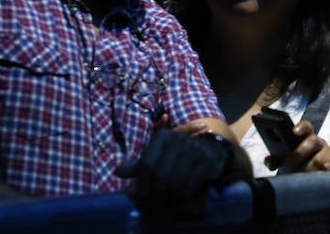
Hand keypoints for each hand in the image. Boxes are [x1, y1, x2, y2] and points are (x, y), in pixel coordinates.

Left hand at [114, 128, 236, 196]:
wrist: (212, 148)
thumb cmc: (179, 154)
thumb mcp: (159, 156)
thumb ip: (140, 165)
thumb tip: (117, 172)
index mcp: (163, 137)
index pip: (146, 164)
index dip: (142, 182)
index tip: (144, 191)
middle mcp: (178, 139)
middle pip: (159, 173)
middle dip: (157, 187)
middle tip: (159, 192)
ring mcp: (194, 148)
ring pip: (174, 179)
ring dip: (172, 190)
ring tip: (172, 191)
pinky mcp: (207, 159)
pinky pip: (190, 182)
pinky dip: (186, 190)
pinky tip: (187, 188)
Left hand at [267, 120, 329, 172]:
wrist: (318, 177)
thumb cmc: (300, 164)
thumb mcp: (288, 160)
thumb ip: (277, 159)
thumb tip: (269, 161)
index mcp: (305, 138)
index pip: (305, 127)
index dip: (300, 127)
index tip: (294, 132)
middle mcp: (317, 143)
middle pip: (312, 141)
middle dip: (300, 151)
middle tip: (289, 161)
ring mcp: (328, 153)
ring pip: (321, 157)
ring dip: (312, 165)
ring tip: (307, 170)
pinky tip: (326, 169)